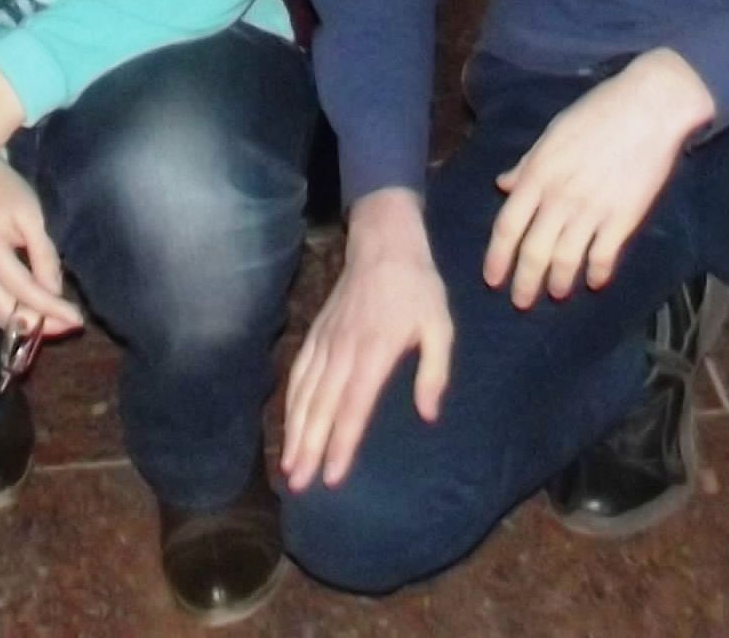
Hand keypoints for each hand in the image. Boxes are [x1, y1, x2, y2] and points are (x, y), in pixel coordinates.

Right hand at [0, 161, 83, 341]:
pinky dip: (22, 316)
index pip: (25, 292)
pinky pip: (0, 308)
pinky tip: (44, 314)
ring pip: (2, 317)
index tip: (78, 318)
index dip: (52, 309)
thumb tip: (54, 292)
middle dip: (42, 325)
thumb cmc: (8, 195)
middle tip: (73, 323)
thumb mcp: (32, 218)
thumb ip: (43, 255)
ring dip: (32, 325)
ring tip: (63, 322)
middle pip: (9, 314)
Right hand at [280, 187, 451, 492]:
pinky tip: (287, 425)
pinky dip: (290, 402)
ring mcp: (325, 341)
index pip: (353, 406)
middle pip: (321, 407)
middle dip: (308, 448)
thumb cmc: (418, 288)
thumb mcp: (440, 326)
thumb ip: (435, 371)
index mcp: (374, 351)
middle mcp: (342, 350)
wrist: (384, 243)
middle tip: (299, 485)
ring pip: (304, 393)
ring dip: (295, 431)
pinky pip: (298, 372)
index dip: (341, 444)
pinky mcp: (316, 333)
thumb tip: (428, 414)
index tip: (332, 477)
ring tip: (289, 467)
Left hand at [481, 49, 712, 307]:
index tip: (493, 279)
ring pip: (567, 259)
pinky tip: (595, 282)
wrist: (647, 107)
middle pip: (534, 251)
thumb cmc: (597, 114)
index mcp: (538, 174)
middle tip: (521, 303)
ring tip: (557, 294)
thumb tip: (503, 185)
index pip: (508, 226)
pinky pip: (604, 256)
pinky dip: (597, 273)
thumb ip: (527, 164)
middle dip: (525, 282)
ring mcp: (592, 209)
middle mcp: (559, 197)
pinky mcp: (623, 218)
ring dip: (560, 282)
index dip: (497, 257)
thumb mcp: (552, 133)